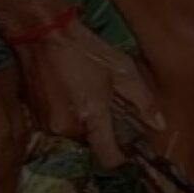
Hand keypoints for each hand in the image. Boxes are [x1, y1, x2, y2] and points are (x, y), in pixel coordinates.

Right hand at [13, 19, 164, 168]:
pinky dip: (69, 116)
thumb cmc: (86, 49)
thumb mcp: (123, 70)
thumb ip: (143, 101)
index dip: (122, 158)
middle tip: (111, 107)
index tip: (130, 149)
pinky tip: (73, 93)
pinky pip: (59, 126)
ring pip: (75, 135)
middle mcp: (66, 127)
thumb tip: (159, 124)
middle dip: (104, 131)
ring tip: (89, 95)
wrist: (43, 34)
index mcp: (91, 116)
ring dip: (85, 123)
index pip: (108, 158)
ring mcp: (46, 124)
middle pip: (92, 144)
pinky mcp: (34, 117)